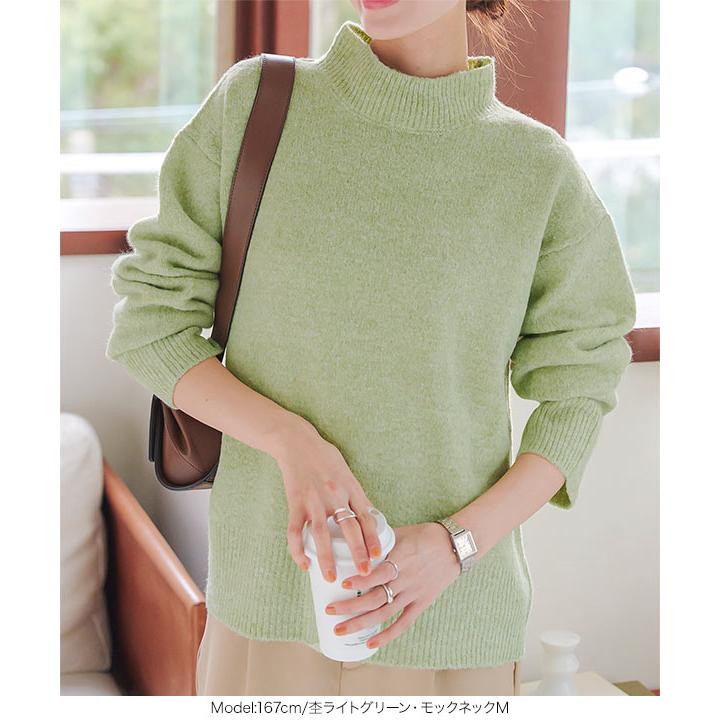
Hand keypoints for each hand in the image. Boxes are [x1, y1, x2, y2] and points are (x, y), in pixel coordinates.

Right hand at [271, 415, 381, 582]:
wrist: (296, 442)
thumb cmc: (324, 457)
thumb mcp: (346, 472)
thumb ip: (356, 494)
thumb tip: (369, 517)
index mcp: (350, 486)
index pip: (366, 515)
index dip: (373, 537)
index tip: (378, 555)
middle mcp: (334, 494)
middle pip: (349, 527)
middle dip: (358, 552)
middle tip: (364, 572)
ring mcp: (314, 499)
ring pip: (321, 533)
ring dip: (327, 557)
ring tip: (332, 577)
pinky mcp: (295, 502)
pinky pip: (295, 531)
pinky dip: (297, 550)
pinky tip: (303, 564)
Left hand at [323, 521, 463, 650]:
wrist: (455, 546)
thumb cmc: (425, 535)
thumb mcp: (401, 532)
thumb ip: (379, 539)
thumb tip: (354, 537)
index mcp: (400, 559)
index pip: (379, 573)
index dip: (361, 580)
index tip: (342, 583)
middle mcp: (405, 579)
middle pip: (376, 598)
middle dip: (351, 606)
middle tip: (330, 610)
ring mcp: (413, 593)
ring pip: (384, 613)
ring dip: (361, 623)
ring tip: (339, 629)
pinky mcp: (421, 603)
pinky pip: (403, 623)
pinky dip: (387, 635)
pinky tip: (370, 642)